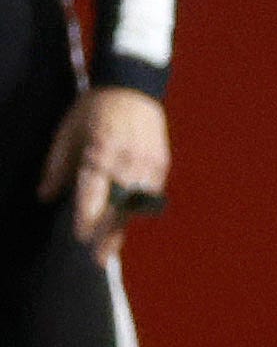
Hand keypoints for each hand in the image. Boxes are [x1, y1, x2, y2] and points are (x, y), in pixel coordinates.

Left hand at [39, 86, 168, 258]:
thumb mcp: (67, 132)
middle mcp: (128, 158)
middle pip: (119, 203)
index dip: (89, 213)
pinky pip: (149, 194)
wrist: (133, 87)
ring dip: (122, 228)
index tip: (81, 235)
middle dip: (108, 233)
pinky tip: (125, 225)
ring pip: (136, 203)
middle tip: (98, 260)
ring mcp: (148, 162)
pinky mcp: (160, 163)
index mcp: (102, 148)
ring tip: (110, 252)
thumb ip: (57, 166)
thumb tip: (45, 195)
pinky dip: (136, 211)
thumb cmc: (93, 109)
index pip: (95, 188)